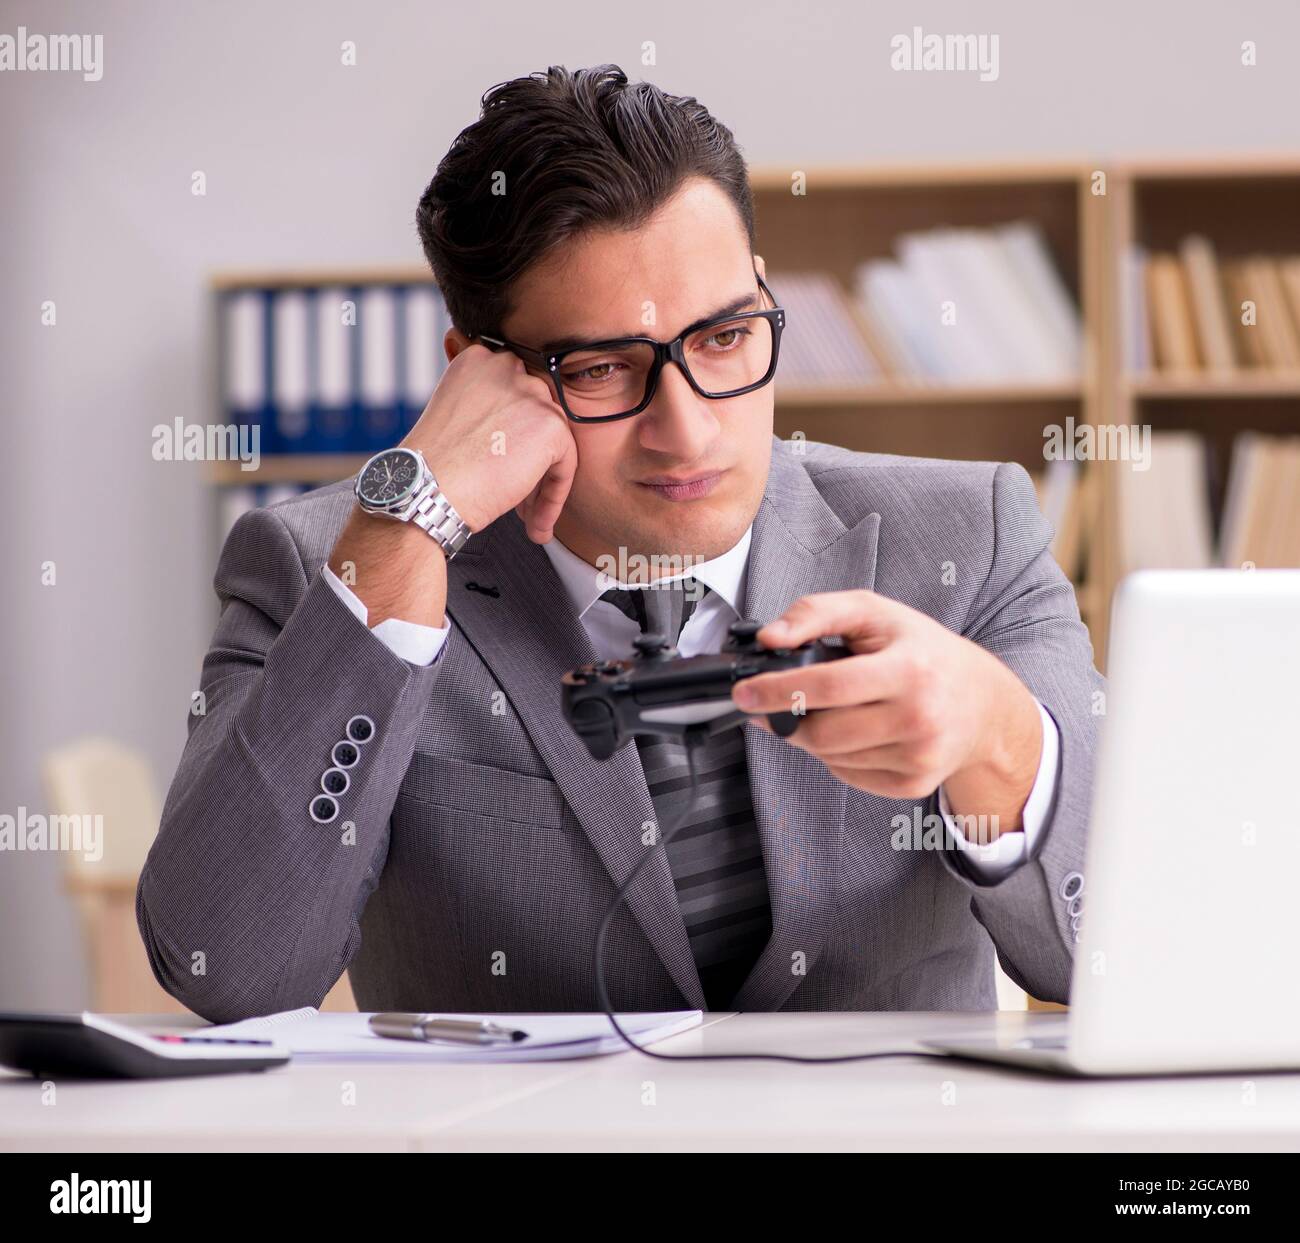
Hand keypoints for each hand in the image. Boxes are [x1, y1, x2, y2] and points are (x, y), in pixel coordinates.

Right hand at [402, 343, 577, 542]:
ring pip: (552, 442)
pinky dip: (554, 497)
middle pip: (535, 417)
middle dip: (529, 459)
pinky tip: (535, 522)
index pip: (513, 395)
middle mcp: (506, 367)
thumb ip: (485, 409)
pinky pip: (565, 464)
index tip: (500, 466)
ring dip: (541, 482)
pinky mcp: (551, 424)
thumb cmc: (432, 467)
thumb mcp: (454, 417)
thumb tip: (515, 434)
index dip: (511, 436)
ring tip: (527, 516)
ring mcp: (531, 393)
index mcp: (478, 360)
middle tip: (517, 498)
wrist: (426, 488)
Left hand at [729, 591, 1042, 836]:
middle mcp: (919, 717)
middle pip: (823, 732)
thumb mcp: (875, 613)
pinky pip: (847, 774)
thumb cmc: (922, 651)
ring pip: (830, 756)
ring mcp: (919, 757)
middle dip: (785, 719)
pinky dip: (834, 754)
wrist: (982, 703)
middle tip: (769, 705)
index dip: (777, 690)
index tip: (744, 693)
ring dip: (809, 735)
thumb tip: (770, 638)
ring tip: (822, 709)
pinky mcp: (914, 784)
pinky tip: (852, 730)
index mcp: (910, 669)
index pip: (829, 685)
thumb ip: (817, 613)